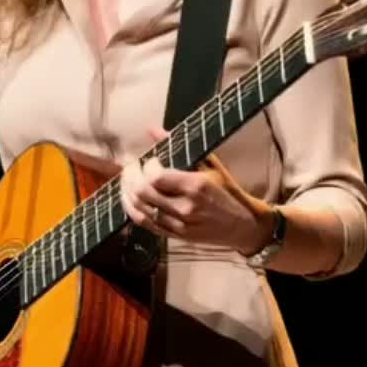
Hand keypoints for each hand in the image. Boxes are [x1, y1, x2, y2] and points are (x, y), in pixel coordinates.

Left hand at [120, 127, 275, 252]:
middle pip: (143, 193)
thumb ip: (179, 146)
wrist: (241, 225)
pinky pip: (145, 224)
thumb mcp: (210, 164)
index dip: (146, 166)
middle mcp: (185, 207)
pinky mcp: (175, 236)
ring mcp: (179, 224)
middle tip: (130, 166)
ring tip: (126, 179)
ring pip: (140, 209)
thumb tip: (153, 129)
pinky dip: (131, 209)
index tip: (148, 159)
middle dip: (130, 177)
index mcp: (196, 186)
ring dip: (126, 192)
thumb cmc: (227, 190)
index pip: (156, 177)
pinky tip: (128, 198)